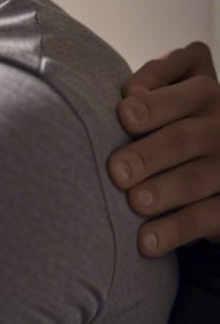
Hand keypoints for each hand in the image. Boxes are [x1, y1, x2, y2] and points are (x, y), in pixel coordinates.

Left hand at [107, 41, 219, 255]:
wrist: (204, 165)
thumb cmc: (164, 118)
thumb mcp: (163, 91)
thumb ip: (152, 83)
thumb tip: (131, 95)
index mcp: (203, 94)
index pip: (187, 92)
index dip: (155, 103)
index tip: (124, 115)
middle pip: (186, 138)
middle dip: (149, 153)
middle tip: (117, 171)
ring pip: (198, 178)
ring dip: (163, 191)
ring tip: (134, 202)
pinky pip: (206, 217)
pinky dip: (174, 230)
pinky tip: (146, 241)